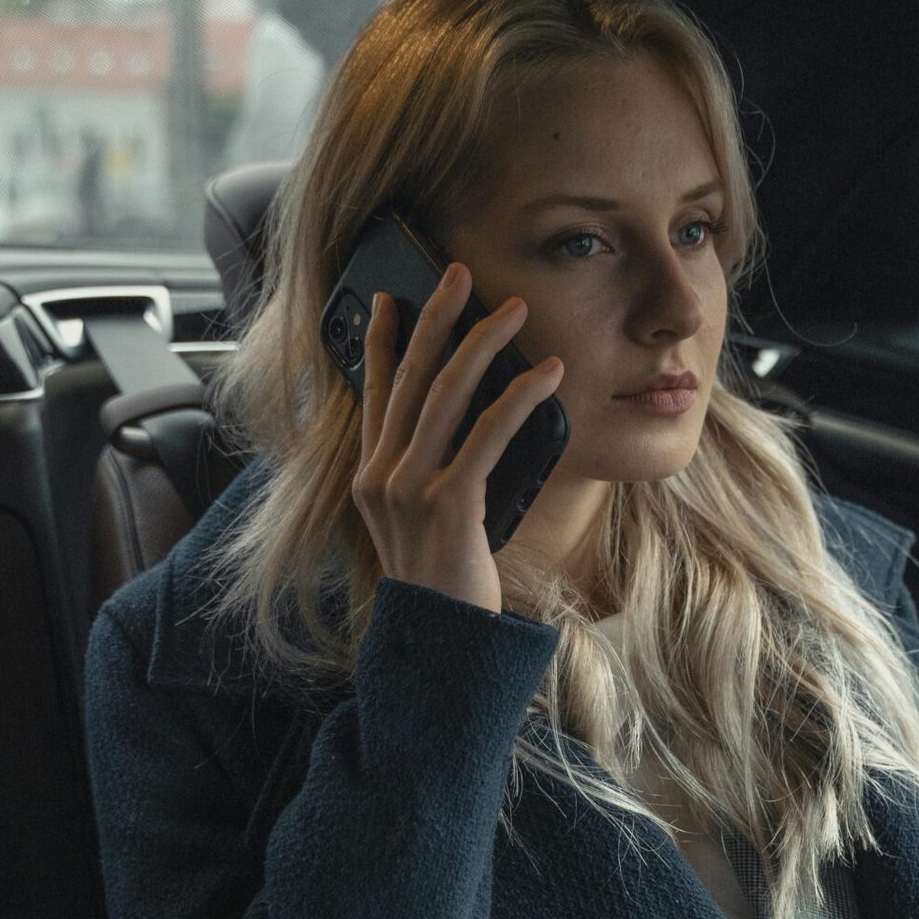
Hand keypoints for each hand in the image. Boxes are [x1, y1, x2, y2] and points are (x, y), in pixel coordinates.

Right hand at [352, 262, 562, 615]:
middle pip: (409, 377)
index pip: (374, 391)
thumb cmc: (445, 587)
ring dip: (484, 344)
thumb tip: (468, 428)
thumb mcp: (423, 526)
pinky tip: (547, 375)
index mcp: (372, 477)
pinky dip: (520, 398)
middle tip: (462, 273)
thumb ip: (429, 477)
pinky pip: (485, 436)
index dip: (380, 339)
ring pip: (445, 394)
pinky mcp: (448, 506)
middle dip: (437, 318)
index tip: (392, 296)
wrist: (443, 645)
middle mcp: (381, 476)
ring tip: (516, 312)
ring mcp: (409, 490)